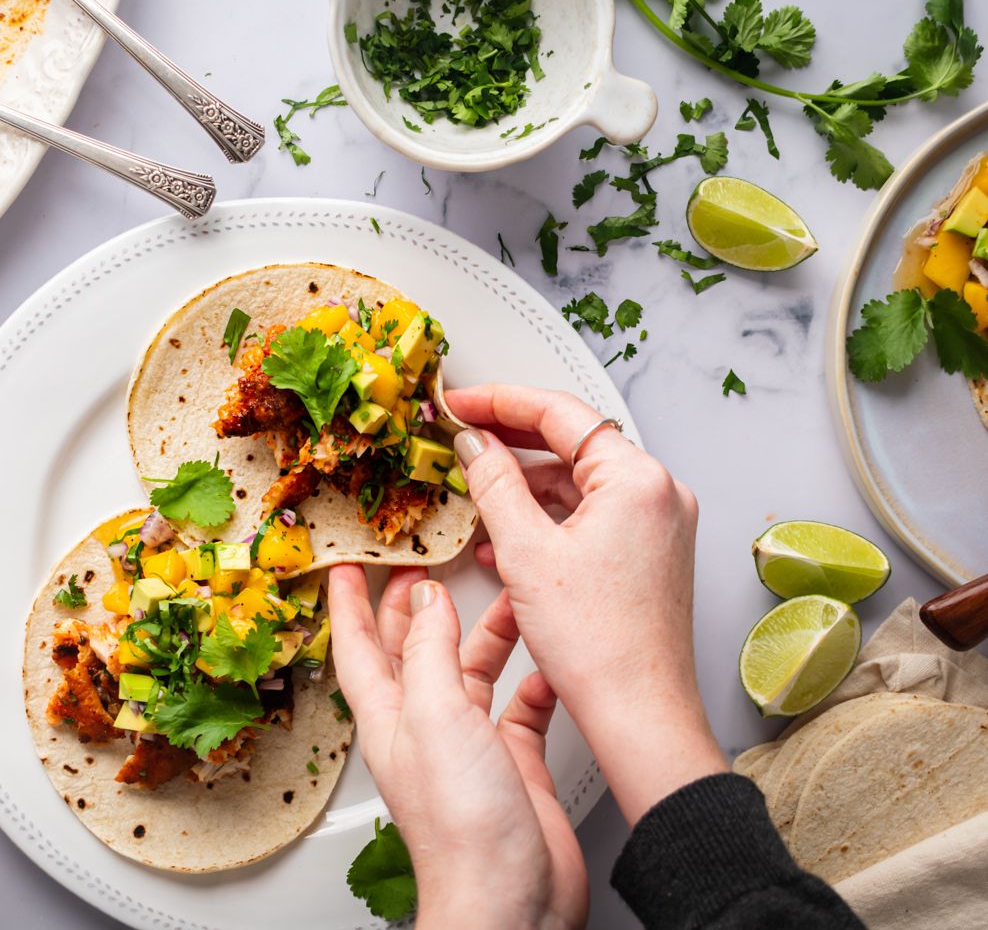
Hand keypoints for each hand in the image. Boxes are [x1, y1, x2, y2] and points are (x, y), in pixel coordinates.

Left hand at [329, 565, 586, 929]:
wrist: (511, 899)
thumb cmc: (462, 829)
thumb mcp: (436, 715)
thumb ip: (429, 651)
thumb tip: (427, 600)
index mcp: (390, 717)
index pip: (358, 648)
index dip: (349, 605)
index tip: (344, 567)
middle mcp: (425, 729)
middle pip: (411, 653)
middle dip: (412, 608)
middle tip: (421, 567)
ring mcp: (469, 749)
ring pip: (470, 674)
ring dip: (484, 635)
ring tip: (502, 597)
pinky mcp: (513, 768)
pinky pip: (521, 711)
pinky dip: (533, 684)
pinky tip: (546, 667)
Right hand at [445, 383, 727, 824]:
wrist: (639, 714)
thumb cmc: (597, 646)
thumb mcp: (525, 552)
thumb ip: (494, 483)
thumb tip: (474, 443)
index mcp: (638, 480)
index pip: (560, 413)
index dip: (499, 401)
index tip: (457, 403)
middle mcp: (658, 493)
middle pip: (572, 442)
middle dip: (510, 440)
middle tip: (458, 435)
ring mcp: (658, 524)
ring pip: (578, 481)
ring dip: (524, 483)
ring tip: (473, 489)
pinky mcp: (649, 553)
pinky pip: (590, 515)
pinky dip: (547, 517)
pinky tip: (504, 535)